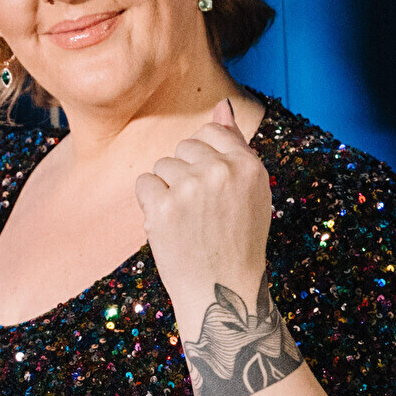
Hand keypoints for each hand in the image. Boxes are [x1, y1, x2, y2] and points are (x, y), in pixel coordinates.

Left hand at [134, 100, 271, 326]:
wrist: (221, 290)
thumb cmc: (237, 241)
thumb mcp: (251, 191)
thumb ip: (236, 145)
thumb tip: (222, 105)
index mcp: (249, 166)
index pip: (212, 133)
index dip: (205, 161)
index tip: (211, 189)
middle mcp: (221, 171)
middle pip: (184, 147)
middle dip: (185, 174)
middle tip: (201, 212)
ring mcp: (190, 188)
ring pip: (162, 165)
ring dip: (167, 190)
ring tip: (186, 221)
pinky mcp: (163, 207)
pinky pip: (144, 184)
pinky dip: (150, 204)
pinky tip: (169, 226)